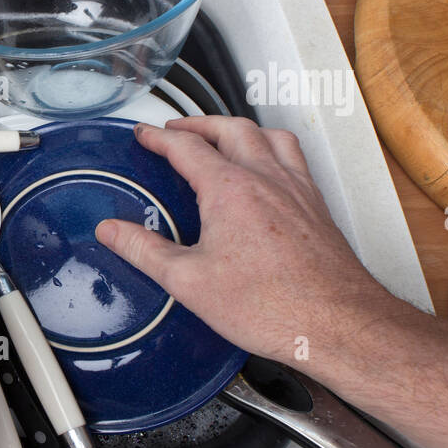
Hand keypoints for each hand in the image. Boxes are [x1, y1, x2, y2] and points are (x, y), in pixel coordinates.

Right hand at [94, 117, 397, 366]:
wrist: (335, 323)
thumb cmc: (271, 305)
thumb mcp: (188, 282)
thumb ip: (144, 250)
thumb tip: (112, 231)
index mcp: (230, 189)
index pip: (187, 147)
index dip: (159, 138)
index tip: (144, 134)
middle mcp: (267, 178)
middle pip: (230, 129)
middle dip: (198, 124)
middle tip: (177, 130)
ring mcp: (296, 189)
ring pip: (268, 135)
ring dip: (239, 128)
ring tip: (222, 136)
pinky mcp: (316, 206)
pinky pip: (294, 157)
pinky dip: (272, 148)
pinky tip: (269, 168)